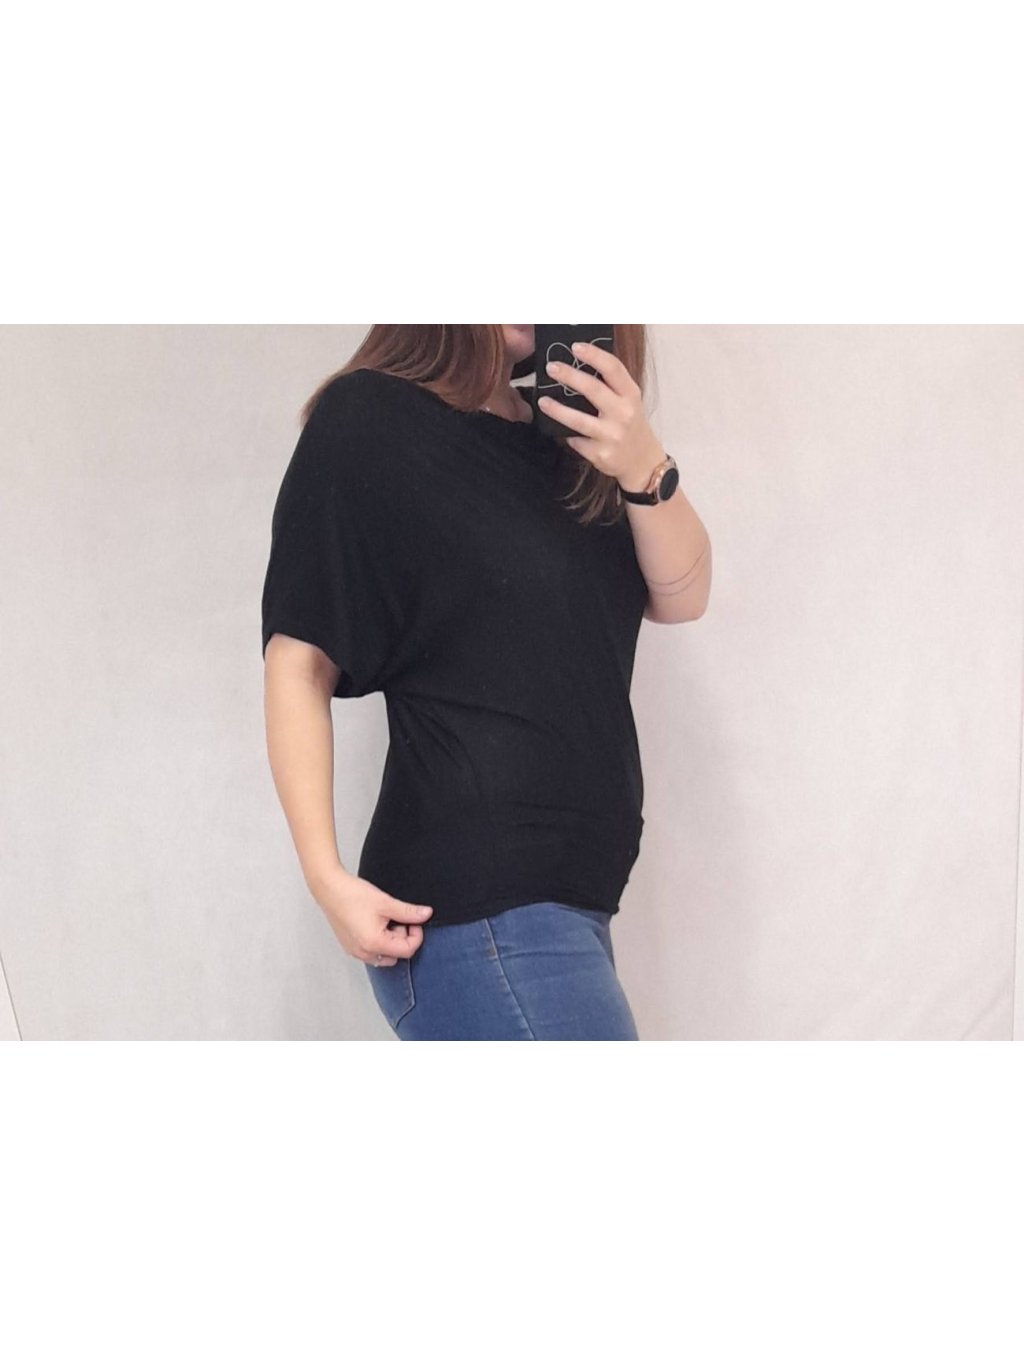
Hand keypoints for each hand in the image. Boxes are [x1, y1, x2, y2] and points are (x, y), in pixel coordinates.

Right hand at [313, 868, 432, 965]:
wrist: (329, 889)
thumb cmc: (354, 895)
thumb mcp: (386, 903)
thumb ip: (409, 912)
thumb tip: (427, 914)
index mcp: (375, 944)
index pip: (408, 950)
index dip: (416, 935)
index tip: (413, 920)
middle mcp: (364, 953)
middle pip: (396, 955)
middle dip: (402, 937)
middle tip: (397, 918)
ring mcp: (355, 952)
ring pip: (384, 955)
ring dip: (391, 940)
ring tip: (385, 919)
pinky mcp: (349, 947)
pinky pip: (371, 952)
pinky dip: (379, 941)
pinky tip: (374, 922)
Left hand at [537, 340, 664, 490]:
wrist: (642, 461)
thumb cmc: (630, 424)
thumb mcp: (628, 401)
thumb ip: (610, 384)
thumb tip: (577, 363)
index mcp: (630, 395)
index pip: (613, 369)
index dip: (594, 355)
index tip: (575, 347)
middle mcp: (623, 413)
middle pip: (593, 390)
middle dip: (570, 376)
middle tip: (551, 367)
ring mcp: (612, 435)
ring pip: (579, 421)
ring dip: (557, 410)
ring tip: (542, 401)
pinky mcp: (601, 454)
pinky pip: (576, 441)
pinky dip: (567, 435)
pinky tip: (561, 431)